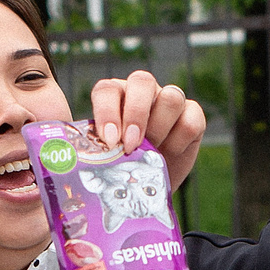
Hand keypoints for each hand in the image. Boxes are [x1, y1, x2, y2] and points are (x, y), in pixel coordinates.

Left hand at [89, 70, 206, 190]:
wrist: (146, 187)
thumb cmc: (121, 168)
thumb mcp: (104, 157)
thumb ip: (95, 148)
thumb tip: (77, 160)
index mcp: (115, 96)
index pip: (108, 90)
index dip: (108, 112)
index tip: (110, 141)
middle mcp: (142, 93)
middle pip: (142, 81)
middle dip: (136, 114)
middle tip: (131, 144)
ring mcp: (169, 101)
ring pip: (171, 98)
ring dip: (159, 128)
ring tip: (152, 153)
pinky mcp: (192, 116)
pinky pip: (191, 120)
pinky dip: (179, 141)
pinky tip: (169, 155)